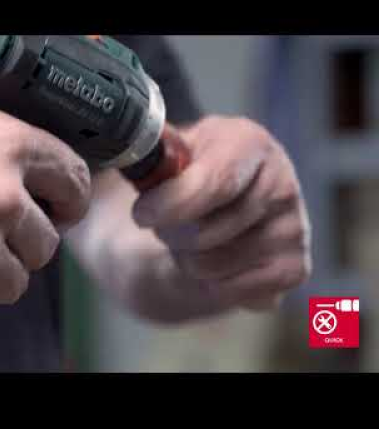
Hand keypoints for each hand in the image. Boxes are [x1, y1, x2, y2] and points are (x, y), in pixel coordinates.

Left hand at [133, 116, 311, 311]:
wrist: (221, 205)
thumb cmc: (192, 174)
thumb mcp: (172, 152)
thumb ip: (156, 154)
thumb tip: (139, 153)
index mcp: (249, 144)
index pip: (212, 183)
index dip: (170, 204)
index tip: (142, 214)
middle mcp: (282, 183)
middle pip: (203, 233)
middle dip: (170, 234)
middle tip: (168, 222)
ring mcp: (295, 228)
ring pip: (210, 266)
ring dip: (186, 258)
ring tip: (193, 238)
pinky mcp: (294, 268)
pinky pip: (229, 290)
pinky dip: (209, 282)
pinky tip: (216, 257)